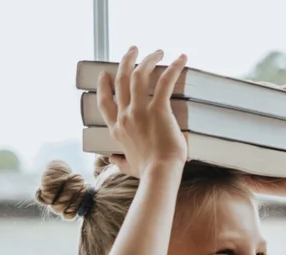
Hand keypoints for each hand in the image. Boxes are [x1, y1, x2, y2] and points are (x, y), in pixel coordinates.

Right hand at [95, 47, 188, 176]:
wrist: (159, 174)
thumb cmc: (147, 173)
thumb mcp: (128, 167)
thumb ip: (119, 161)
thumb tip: (112, 160)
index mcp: (117, 130)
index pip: (104, 102)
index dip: (103, 86)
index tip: (105, 74)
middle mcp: (124, 116)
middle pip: (120, 81)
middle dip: (125, 61)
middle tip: (132, 50)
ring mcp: (139, 111)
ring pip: (138, 75)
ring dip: (147, 59)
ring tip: (157, 51)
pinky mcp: (158, 109)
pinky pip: (165, 82)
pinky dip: (174, 68)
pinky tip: (182, 58)